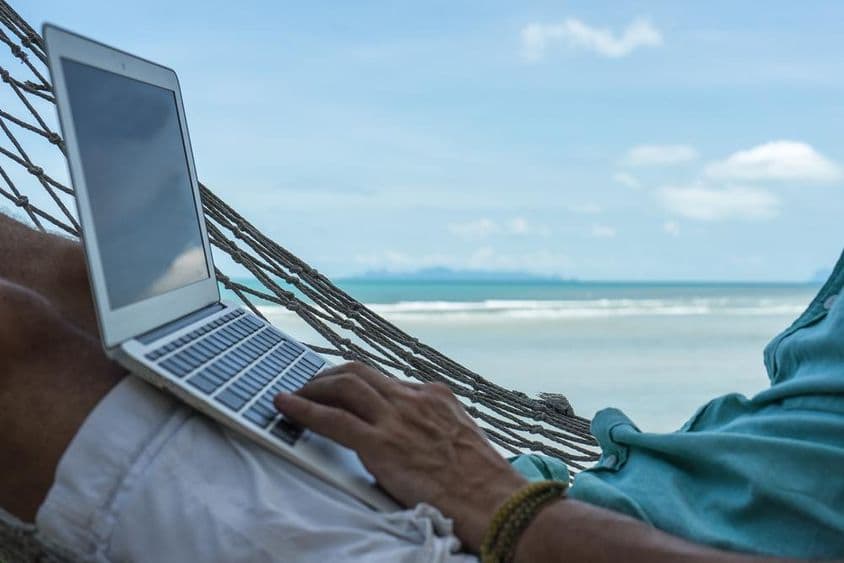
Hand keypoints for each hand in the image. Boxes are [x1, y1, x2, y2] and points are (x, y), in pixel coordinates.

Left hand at [273, 361, 526, 550]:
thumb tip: (412, 433)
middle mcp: (413, 398)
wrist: (497, 501)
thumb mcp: (460, 437)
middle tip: (311, 386)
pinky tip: (286, 405)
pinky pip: (333, 419)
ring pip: (343, 385)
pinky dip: (304, 409)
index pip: (385, 380)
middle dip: (329, 375)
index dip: (357, 382)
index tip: (341, 387)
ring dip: (314, 387)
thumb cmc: (484, 480)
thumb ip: (433, 426)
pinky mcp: (382, 443)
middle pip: (359, 372)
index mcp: (434, 395)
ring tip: (295, 395)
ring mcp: (397, 418)